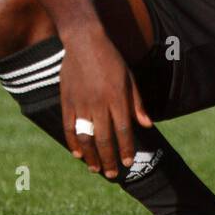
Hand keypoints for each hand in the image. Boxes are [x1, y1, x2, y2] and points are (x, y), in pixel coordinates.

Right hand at [58, 28, 153, 178]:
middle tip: (113, 174)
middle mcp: (99, 103)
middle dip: (110, 159)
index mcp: (117, 98)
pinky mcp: (67, 100)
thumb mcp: (130, 78)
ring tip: (95, 169)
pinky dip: (72, 142)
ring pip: (86, 137)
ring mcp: (81, 103)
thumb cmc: (111, 58)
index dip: (126, 149)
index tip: (128, 162)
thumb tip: (147, 125)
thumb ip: (137, 103)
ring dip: (91, 156)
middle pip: (104, 139)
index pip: (123, 131)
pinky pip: (69, 127)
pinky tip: (77, 153)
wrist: (84, 40)